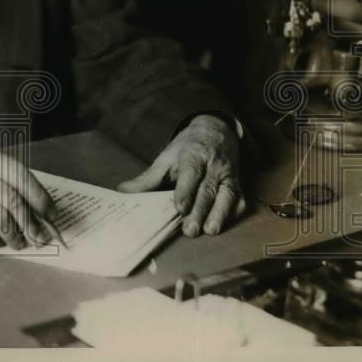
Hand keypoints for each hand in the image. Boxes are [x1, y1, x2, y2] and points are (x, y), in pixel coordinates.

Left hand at [117, 114, 245, 236]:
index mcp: (193, 155)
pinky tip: (226, 224)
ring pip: (227, 195)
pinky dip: (234, 211)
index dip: (185, 191)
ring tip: (211, 231)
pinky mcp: (238, 184)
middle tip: (190, 230)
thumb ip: (147, 178)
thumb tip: (122, 192)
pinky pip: (240, 198)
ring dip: (219, 214)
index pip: (190, 173)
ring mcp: (228, 175)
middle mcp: (213, 165)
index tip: (179, 208)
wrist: (215, 131)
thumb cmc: (186, 148)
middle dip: (200, 211)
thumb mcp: (166, 158)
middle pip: (207, 189)